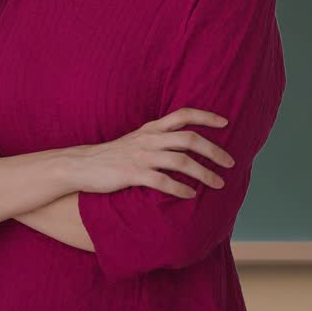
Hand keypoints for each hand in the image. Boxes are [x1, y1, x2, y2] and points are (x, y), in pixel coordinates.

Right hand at [70, 108, 235, 198]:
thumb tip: (183, 145)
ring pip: (181, 161)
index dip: (206, 117)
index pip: (183, 115)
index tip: (225, 123)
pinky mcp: (132, 174)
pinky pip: (162, 181)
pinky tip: (191, 196)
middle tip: (231, 163)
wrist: (81, 165)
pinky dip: (180, 189)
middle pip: (190, 139)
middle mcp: (149, 139)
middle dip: (214, 150)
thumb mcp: (136, 140)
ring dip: (204, 173)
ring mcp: (141, 156)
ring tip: (218, 183)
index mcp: (151, 128)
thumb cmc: (112, 155)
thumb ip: (158, 139)